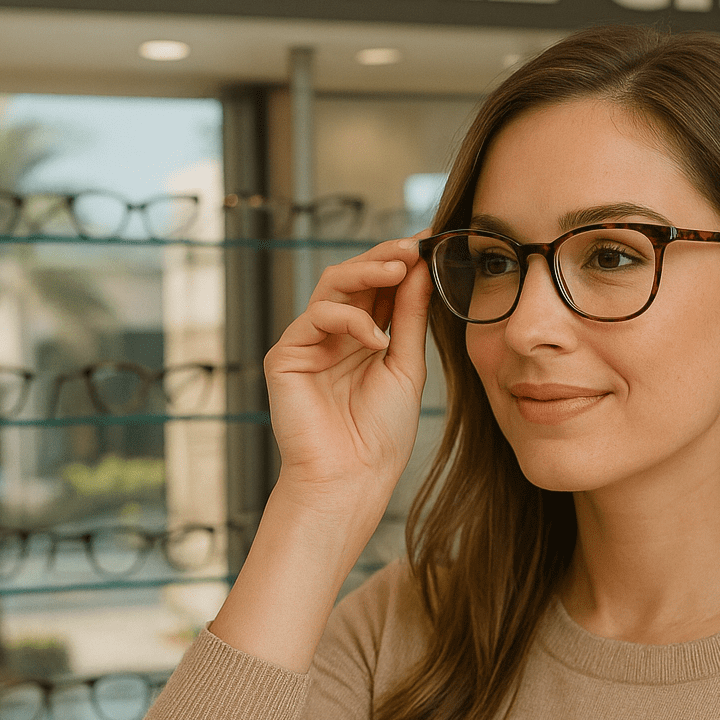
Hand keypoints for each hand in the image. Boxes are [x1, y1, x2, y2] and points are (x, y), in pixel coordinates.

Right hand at [262, 235, 433, 521]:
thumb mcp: (406, 367)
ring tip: (400, 267)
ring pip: (333, 284)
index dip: (403, 263)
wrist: (351, 478)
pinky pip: (317, 316)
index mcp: (364, 338)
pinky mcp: (286, 355)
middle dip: (386, 256)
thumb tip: (421, 270)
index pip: (381, 288)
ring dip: (368, 269)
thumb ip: (410, 318)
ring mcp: (308, 342)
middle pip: (355, 277)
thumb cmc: (381, 434)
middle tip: (414, 245)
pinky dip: (349, 318)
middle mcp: (334, 335)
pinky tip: (376, 338)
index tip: (432, 240)